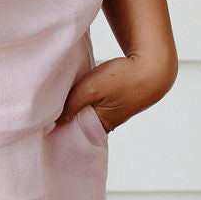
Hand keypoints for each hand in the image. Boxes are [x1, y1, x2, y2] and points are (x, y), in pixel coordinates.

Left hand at [54, 51, 176, 135]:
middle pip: (81, 121)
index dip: (61, 126)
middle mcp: (108, 122)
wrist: (153, 67)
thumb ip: (72, 104)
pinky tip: (84, 86)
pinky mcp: (119, 98)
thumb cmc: (122, 78)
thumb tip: (55, 121)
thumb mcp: (91, 89)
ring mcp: (115, 111)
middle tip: (52, 108)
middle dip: (69, 115)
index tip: (47, 122)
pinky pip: (97, 101)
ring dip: (80, 102)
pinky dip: (90, 96)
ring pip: (89, 109)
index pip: (75, 131)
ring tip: (66, 96)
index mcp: (102, 125)